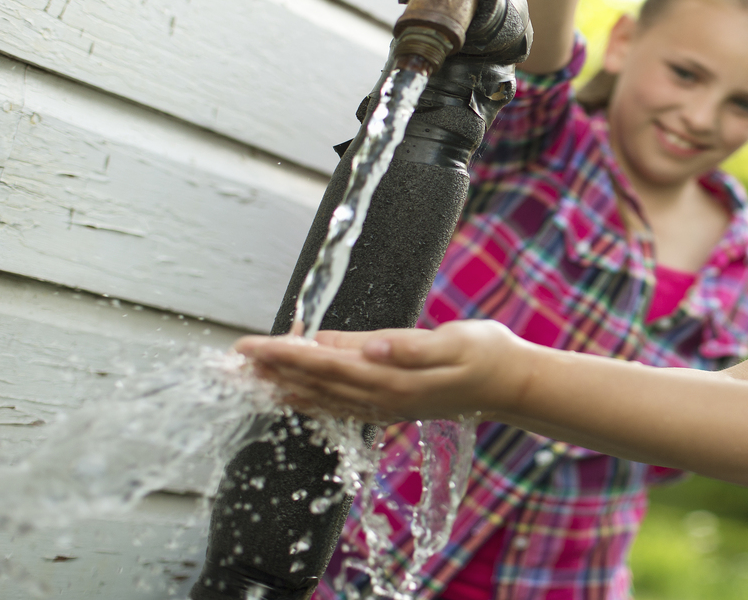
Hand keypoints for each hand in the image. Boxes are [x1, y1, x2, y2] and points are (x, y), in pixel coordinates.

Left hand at [234, 320, 532, 421]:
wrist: (512, 385)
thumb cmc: (487, 355)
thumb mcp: (454, 342)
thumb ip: (410, 346)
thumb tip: (370, 348)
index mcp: (392, 377)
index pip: (325, 363)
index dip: (285, 354)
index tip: (252, 346)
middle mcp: (382, 396)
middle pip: (315, 383)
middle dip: (273, 371)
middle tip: (235, 360)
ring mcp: (386, 405)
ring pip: (323, 398)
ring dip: (286, 386)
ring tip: (253, 379)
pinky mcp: (392, 405)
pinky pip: (340, 405)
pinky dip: (312, 399)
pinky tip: (298, 396)